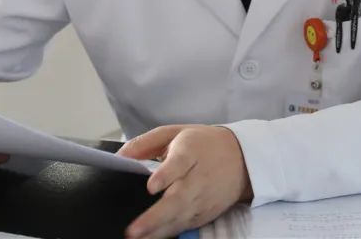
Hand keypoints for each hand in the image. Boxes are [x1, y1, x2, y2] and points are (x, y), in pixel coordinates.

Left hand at [117, 124, 252, 238]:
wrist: (242, 158)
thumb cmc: (202, 144)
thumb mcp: (175, 133)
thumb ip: (145, 143)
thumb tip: (119, 156)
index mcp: (190, 151)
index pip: (179, 163)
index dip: (166, 175)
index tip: (151, 187)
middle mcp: (199, 177)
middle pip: (179, 199)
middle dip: (155, 216)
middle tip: (133, 230)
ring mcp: (204, 198)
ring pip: (181, 218)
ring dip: (158, 231)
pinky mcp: (207, 213)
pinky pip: (186, 226)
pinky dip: (169, 233)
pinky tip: (151, 238)